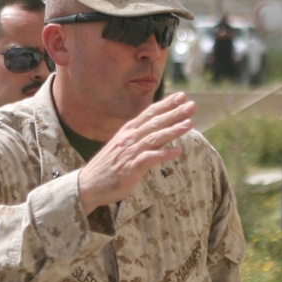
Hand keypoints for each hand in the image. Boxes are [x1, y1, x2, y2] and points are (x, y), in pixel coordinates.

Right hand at [77, 92, 195, 213]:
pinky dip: (164, 154)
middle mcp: (129, 138)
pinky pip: (150, 158)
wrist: (89, 184)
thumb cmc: (109, 166)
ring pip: (155, 138)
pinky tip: (178, 151)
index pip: (150, 113)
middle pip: (155, 122)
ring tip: (190, 124)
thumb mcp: (123, 146)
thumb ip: (139, 137)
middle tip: (192, 105)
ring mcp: (130, 152)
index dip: (166, 104)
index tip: (182, 96)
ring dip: (173, 130)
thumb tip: (157, 129)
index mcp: (128, 131)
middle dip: (175, 113)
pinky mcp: (131, 167)